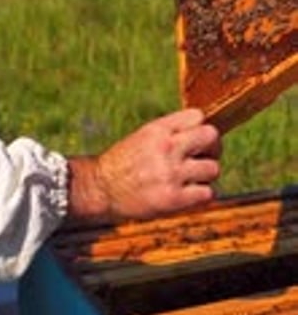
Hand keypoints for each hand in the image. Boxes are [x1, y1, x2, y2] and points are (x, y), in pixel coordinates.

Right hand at [67, 108, 220, 222]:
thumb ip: (171, 132)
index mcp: (158, 129)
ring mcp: (172, 173)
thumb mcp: (144, 136)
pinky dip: (202, 195)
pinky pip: (207, 193)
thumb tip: (203, 131)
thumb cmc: (124, 162)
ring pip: (213, 168)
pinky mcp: (174, 199)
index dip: (201, 127)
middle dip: (213, 147)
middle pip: (211, 136)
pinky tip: (189, 194)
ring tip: (192, 179)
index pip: (198, 115)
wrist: (102, 187)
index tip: (197, 139)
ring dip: (206, 175)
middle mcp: (167, 148)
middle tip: (204, 156)